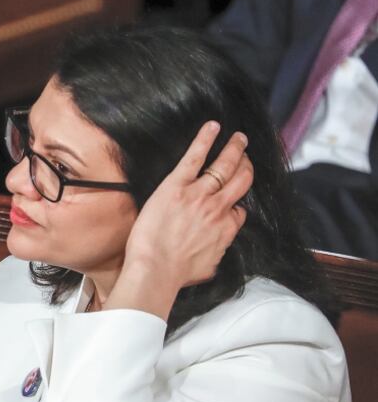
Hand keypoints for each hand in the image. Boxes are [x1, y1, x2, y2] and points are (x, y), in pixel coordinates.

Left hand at [109, 122, 251, 318]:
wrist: (156, 270)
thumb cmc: (177, 275)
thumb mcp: (208, 268)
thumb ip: (216, 252)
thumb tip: (216, 250)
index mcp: (226, 229)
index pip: (239, 211)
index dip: (236, 205)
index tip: (232, 202)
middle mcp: (218, 208)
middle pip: (241, 180)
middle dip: (246, 165)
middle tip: (246, 155)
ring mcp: (199, 195)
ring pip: (225, 165)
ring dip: (234, 148)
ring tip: (239, 138)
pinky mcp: (177, 186)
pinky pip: (195, 157)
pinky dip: (206, 139)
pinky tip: (213, 126)